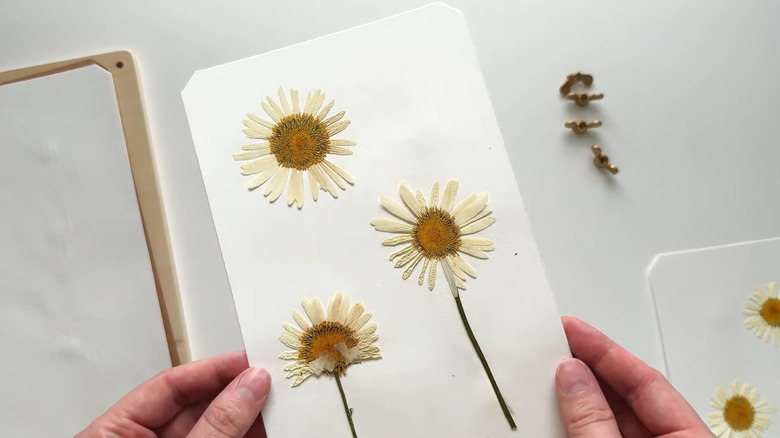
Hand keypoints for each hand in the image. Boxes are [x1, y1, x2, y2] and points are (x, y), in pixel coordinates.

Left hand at [76, 351, 270, 437]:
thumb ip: (214, 425)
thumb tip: (249, 386)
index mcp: (111, 434)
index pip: (168, 386)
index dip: (212, 369)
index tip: (248, 360)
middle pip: (195, 406)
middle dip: (235, 393)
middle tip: (269, 380)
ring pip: (213, 429)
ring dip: (245, 415)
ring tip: (275, 404)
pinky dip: (243, 436)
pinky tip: (264, 427)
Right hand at [555, 316, 713, 437]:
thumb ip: (594, 419)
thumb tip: (572, 376)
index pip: (647, 381)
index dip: (606, 350)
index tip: (572, 328)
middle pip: (629, 397)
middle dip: (589, 370)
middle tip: (555, 345)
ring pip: (613, 419)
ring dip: (580, 398)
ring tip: (548, 376)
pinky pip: (603, 436)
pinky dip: (580, 422)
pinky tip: (557, 411)